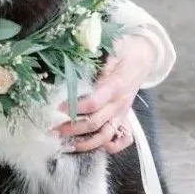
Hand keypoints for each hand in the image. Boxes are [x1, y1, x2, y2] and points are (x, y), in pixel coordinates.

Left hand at [54, 33, 156, 154]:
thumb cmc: (124, 49)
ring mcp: (122, 112)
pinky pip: (122, 138)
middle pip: (95, 122)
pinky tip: (92, 147)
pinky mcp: (124, 117)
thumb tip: (75, 53)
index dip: (75, 107)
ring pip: (106, 135)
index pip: (95, 102)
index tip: (56, 108)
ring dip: (84, 143)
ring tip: (64, 143)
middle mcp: (120, 102)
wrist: (144, 55)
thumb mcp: (112, 46)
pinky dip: (110, 146)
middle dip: (72, 128)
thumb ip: (95, 52)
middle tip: (51, 130)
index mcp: (116, 84)